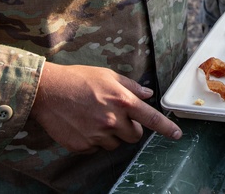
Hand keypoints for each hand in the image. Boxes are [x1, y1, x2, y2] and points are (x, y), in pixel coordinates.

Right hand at [29, 62, 181, 152]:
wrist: (47, 91)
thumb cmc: (78, 79)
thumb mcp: (108, 75)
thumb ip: (130, 86)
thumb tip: (148, 94)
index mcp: (122, 101)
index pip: (151, 118)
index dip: (167, 128)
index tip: (177, 135)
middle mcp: (112, 120)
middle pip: (134, 136)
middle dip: (129, 129)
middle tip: (116, 117)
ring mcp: (97, 135)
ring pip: (115, 144)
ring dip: (110, 135)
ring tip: (94, 118)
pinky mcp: (83, 146)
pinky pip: (96, 148)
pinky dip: (93, 140)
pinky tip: (82, 125)